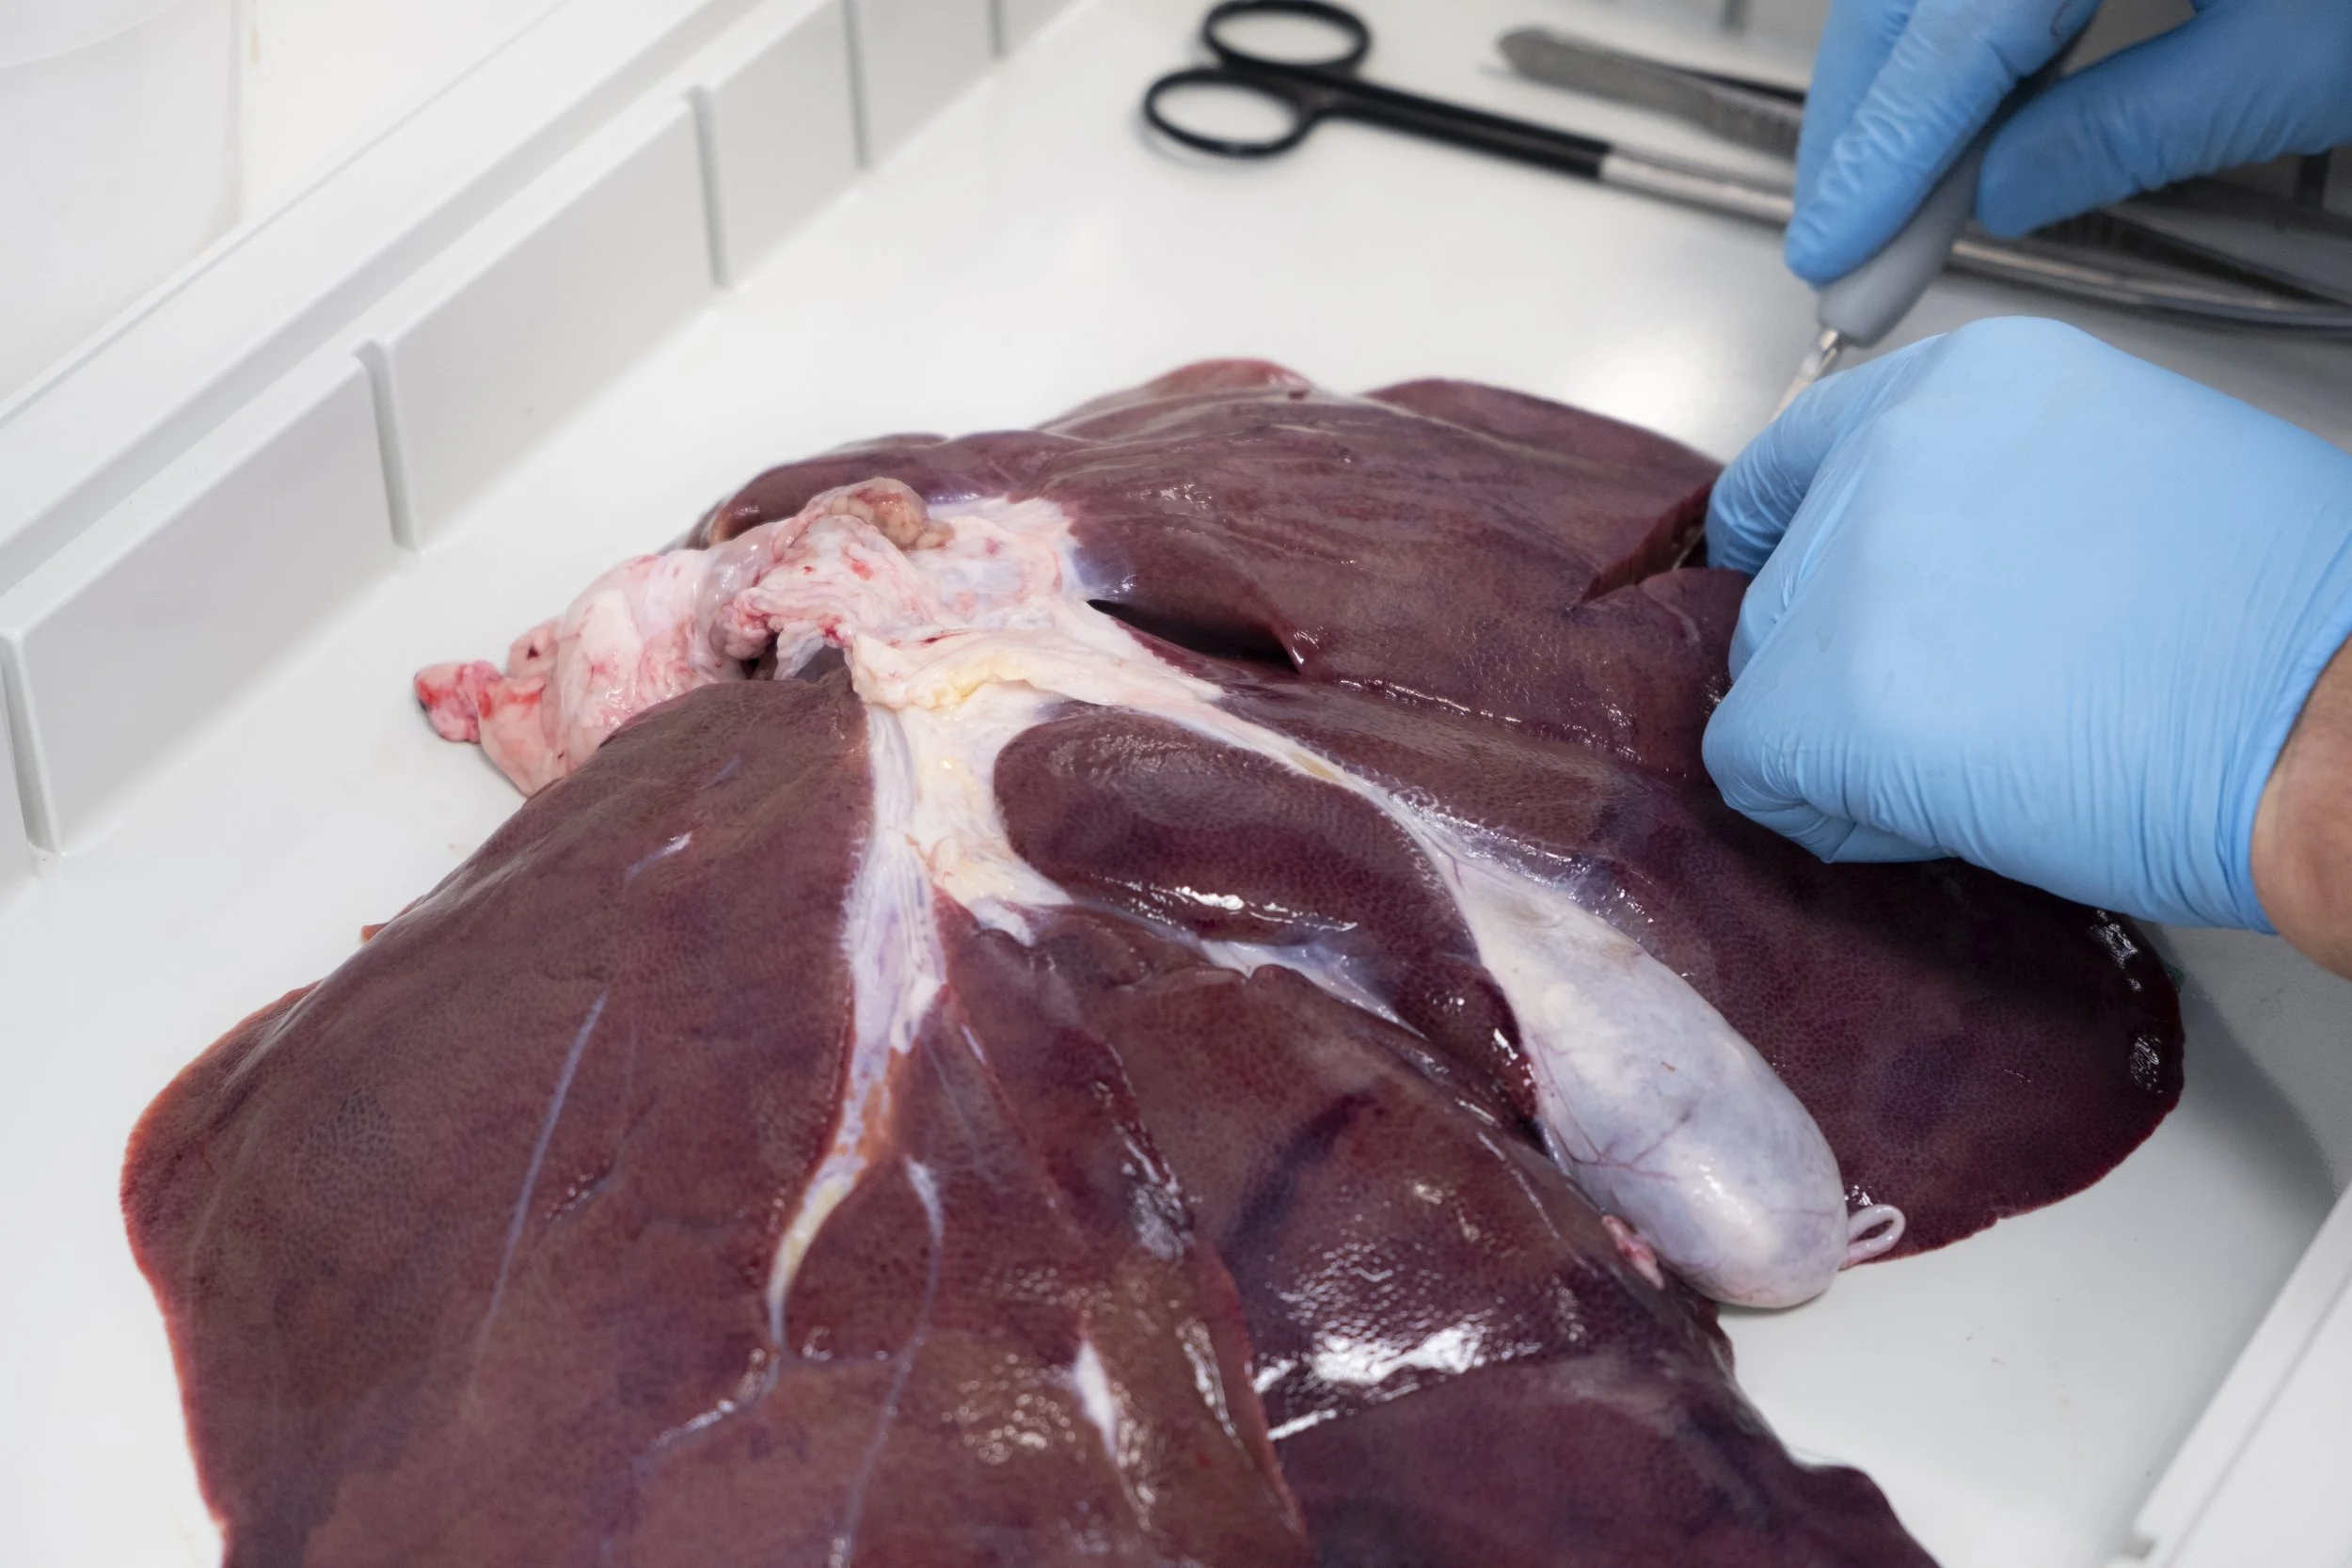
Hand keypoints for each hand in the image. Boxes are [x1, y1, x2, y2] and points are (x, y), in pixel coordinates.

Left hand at [1703, 317, 2351, 934]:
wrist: (2336, 718)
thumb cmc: (2282, 622)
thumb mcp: (2128, 473)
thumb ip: (1995, 496)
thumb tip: (1937, 567)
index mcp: (1968, 386)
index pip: (1799, 453)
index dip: (1783, 528)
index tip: (1773, 565)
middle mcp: (1890, 459)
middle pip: (1784, 579)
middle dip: (1845, 655)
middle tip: (1966, 705)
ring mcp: (1850, 578)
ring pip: (1766, 673)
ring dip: (1841, 732)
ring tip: (1984, 755)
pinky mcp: (1830, 703)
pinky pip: (1755, 767)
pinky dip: (1825, 807)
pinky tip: (1934, 811)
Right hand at [1787, 0, 2351, 284]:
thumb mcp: (2311, 56)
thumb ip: (2132, 128)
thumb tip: (2003, 192)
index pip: (1957, 29)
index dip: (1885, 156)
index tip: (1843, 254)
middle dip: (1866, 110)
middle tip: (1850, 237)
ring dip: (1904, 62)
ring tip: (1895, 176)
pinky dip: (1966, 13)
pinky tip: (1971, 86)